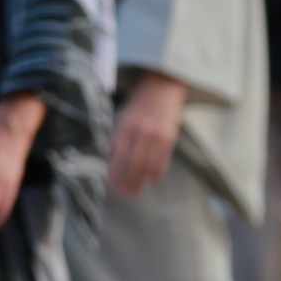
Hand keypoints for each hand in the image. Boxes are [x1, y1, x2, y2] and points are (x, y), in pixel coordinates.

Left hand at [105, 71, 187, 198]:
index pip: (119, 155)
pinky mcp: (170, 139)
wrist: (162, 87)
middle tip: (122, 193)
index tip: (109, 182)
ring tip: (134, 192)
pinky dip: (156, 173)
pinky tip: (151, 180)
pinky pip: (163, 162)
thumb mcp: (121, 117)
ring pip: (149, 166)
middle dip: (128, 182)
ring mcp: (159, 136)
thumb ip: (116, 139)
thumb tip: (109, 162)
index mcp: (127, 125)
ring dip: (141, 182)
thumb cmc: (138, 104)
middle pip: (135, 164)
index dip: (114, 171)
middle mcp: (143, 132)